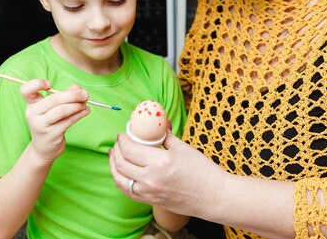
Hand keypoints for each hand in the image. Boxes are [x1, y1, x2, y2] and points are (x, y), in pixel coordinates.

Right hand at [20, 79, 89, 163]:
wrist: (44, 149)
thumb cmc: (49, 123)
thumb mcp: (53, 108)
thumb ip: (64, 95)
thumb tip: (77, 88)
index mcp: (31, 104)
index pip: (26, 90)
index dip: (36, 84)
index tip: (50, 84)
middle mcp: (33, 114)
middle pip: (52, 100)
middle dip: (72, 95)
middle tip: (85, 93)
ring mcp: (41, 125)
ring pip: (61, 111)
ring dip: (77, 105)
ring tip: (85, 103)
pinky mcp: (52, 134)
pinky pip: (68, 121)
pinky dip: (79, 114)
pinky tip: (86, 111)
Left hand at [109, 131, 226, 217]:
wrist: (213, 196)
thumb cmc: (202, 171)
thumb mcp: (183, 148)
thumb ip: (165, 136)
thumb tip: (157, 124)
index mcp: (160, 162)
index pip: (130, 149)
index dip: (123, 140)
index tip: (123, 134)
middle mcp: (151, 179)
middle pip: (122, 163)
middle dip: (117, 150)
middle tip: (118, 142)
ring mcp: (149, 192)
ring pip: (120, 179)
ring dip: (113, 166)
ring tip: (114, 156)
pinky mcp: (150, 201)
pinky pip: (128, 191)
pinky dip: (120, 180)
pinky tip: (121, 172)